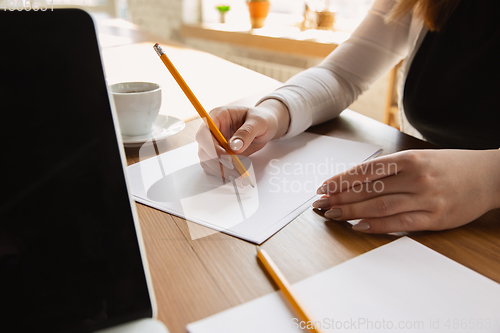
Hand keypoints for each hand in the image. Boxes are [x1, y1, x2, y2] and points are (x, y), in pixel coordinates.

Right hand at [195, 99, 288, 183]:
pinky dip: (224, 174)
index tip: (230, 159)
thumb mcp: (258, 122)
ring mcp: (213, 144)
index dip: (212, 148)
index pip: (204, 133)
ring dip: (222, 171)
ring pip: (207, 161)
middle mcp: (212, 130)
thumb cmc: (262, 119)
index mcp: (218, 116)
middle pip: (204, 151)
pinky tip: (237, 174)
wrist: (266, 126)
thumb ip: (246, 132)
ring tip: (240, 176)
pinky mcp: (218, 155)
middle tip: (238, 172)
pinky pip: (214, 167)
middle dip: (219, 164)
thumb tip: (234, 147)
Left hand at [312, 149, 499, 232]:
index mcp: (409, 159)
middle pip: (369, 189)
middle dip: (340, 197)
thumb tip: (355, 180)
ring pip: (380, 206)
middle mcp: (415, 178)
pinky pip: (400, 223)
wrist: (489, 176)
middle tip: (320, 202)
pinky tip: (358, 226)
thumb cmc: (448, 166)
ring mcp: (425, 199)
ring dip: (352, 211)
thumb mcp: (419, 158)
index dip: (341, 179)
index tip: (323, 186)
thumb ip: (390, 169)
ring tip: (332, 214)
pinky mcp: (435, 218)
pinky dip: (376, 226)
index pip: (366, 171)